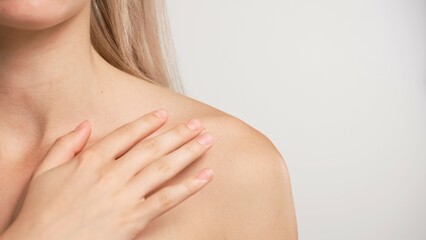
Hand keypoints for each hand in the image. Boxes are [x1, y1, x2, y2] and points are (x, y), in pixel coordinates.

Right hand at [3, 109, 213, 239]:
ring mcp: (126, 196)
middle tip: (197, 124)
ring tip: (206, 141)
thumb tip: (86, 125)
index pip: (126, 134)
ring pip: (164, 168)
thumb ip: (66, 144)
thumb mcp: (45, 172)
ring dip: (188, 152)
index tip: (164, 115)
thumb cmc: (41, 214)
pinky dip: (189, 187)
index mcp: (91, 160)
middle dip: (178, 134)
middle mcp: (112, 174)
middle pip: (152, 148)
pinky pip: (167, 199)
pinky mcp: (135, 219)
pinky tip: (205, 177)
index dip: (147, 123)